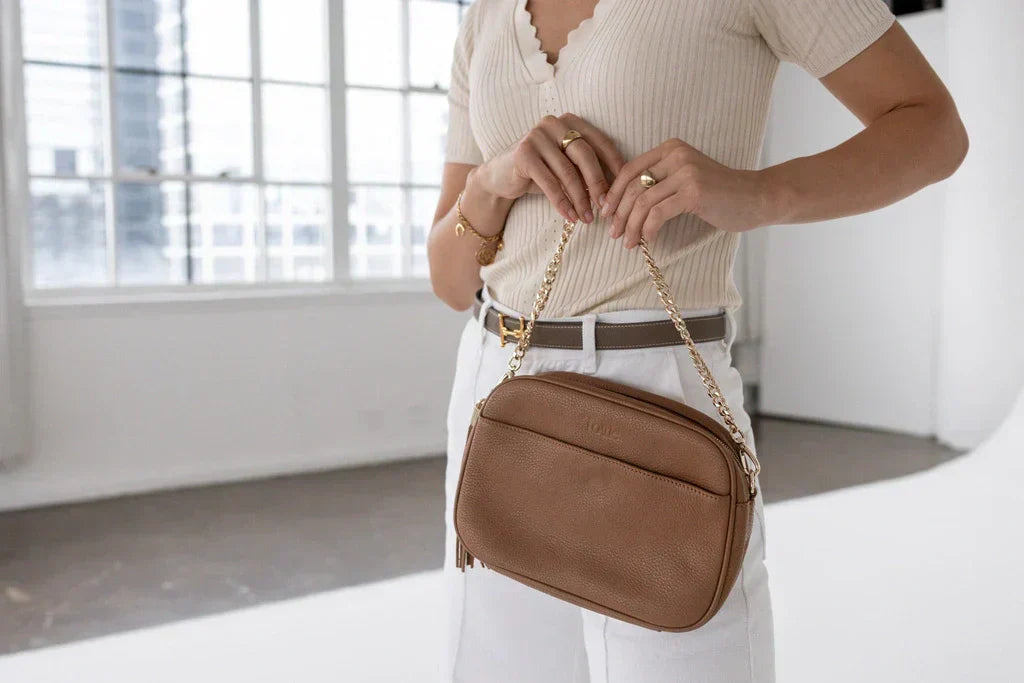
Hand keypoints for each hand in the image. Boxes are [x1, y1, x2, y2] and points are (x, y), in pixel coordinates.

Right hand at [473, 113, 624, 225]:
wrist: (500, 177)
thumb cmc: (540, 173)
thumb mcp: (567, 168)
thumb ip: (587, 170)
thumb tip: (617, 190)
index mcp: (570, 121)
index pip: (600, 142)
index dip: (614, 166)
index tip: (624, 189)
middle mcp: (554, 123)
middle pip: (585, 154)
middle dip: (598, 183)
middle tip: (605, 207)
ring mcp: (536, 135)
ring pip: (567, 171)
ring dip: (580, 198)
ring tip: (587, 218)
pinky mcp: (523, 153)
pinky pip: (549, 182)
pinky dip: (561, 202)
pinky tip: (569, 216)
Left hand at [600, 139, 772, 247]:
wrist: (756, 197)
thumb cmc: (719, 194)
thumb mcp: (685, 179)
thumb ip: (659, 182)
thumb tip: (623, 204)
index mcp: (671, 148)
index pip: (629, 170)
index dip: (614, 194)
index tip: (606, 213)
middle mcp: (676, 155)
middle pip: (633, 187)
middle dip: (619, 214)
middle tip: (614, 234)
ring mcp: (686, 172)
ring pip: (643, 202)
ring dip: (631, 226)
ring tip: (628, 242)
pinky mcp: (693, 192)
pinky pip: (658, 214)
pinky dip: (648, 229)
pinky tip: (648, 240)